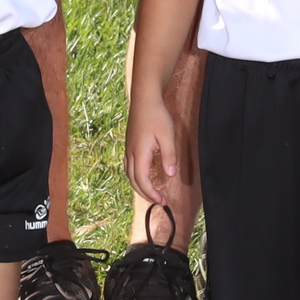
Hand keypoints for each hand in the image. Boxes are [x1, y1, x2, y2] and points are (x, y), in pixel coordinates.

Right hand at [125, 95, 184, 210]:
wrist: (144, 98)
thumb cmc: (156, 115)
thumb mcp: (167, 136)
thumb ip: (169, 156)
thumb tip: (170, 175)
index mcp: (139, 153)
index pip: (142, 180)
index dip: (151, 193)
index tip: (162, 201)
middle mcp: (131, 153)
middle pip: (133, 180)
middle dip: (145, 193)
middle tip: (159, 200)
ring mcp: (128, 148)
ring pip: (129, 174)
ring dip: (139, 185)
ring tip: (151, 192)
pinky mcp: (130, 144)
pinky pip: (129, 166)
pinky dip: (136, 176)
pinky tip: (144, 175)